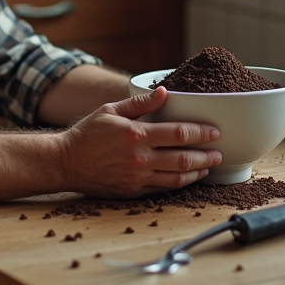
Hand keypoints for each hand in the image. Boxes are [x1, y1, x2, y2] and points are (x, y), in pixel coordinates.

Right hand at [57, 86, 222, 197]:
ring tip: (208, 167)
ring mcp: (136, 177)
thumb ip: (139, 103)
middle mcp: (139, 158)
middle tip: (219, 153)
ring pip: (176, 178)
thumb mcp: (110, 110)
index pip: (178, 134)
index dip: (200, 133)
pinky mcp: (132, 191)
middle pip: (183, 159)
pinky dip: (177, 184)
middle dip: (206, 156)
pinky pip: (161, 188)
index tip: (215, 132)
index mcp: (136, 134)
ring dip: (196, 173)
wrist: (65, 162)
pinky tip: (186, 178)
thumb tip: (164, 92)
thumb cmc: (87, 134)